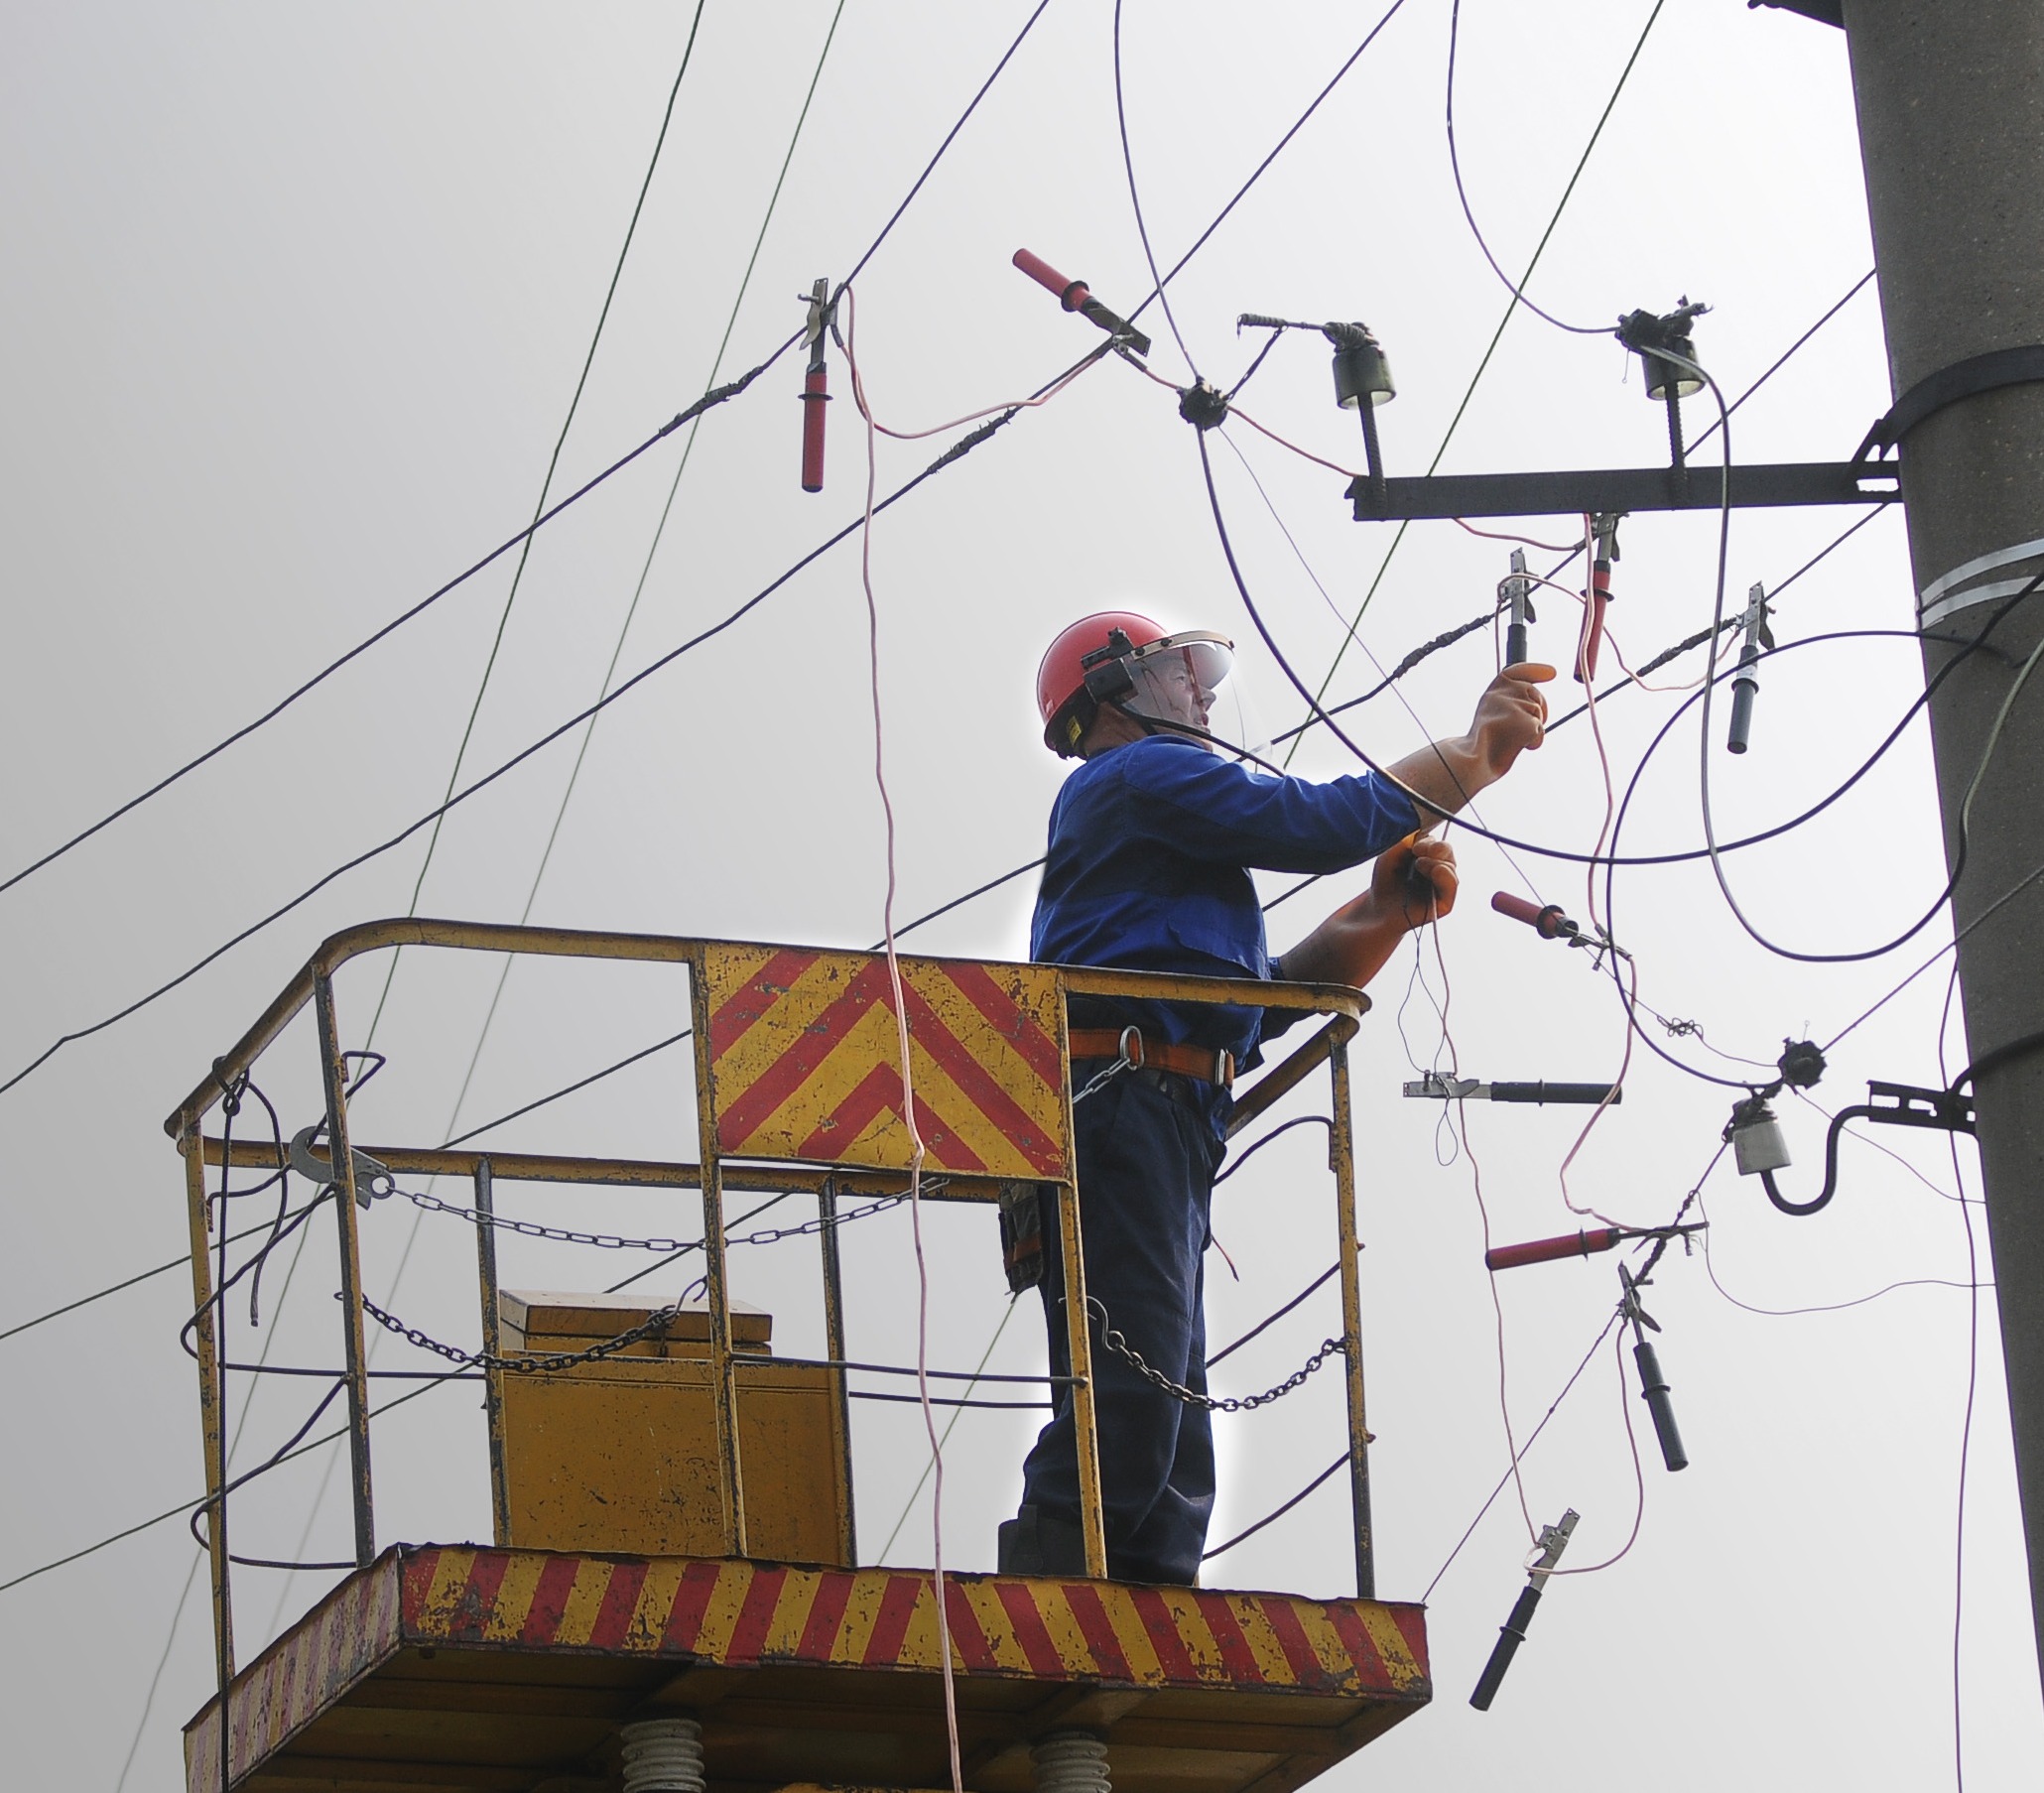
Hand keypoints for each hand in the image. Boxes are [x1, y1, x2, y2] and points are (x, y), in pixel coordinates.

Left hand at [1371, 833, 1458, 927]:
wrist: (1378, 909)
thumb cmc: (1385, 882)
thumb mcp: (1389, 857)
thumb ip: (1404, 844)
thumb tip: (1419, 834)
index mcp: (1428, 857)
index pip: (1436, 842)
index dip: (1429, 841)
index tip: (1414, 845)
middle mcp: (1438, 870)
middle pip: (1448, 852)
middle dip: (1437, 847)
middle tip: (1418, 850)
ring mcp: (1442, 886)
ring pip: (1451, 866)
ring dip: (1436, 861)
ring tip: (1418, 864)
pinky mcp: (1444, 903)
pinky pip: (1452, 885)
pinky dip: (1446, 875)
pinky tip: (1436, 870)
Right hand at [1466, 662, 1552, 781]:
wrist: (1472, 761)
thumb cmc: (1482, 743)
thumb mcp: (1492, 714)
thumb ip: (1510, 703)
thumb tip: (1535, 706)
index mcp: (1493, 690)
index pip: (1517, 671)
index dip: (1536, 670)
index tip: (1552, 673)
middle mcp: (1503, 693)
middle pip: (1535, 694)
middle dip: (1540, 709)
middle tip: (1527, 728)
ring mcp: (1515, 705)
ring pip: (1539, 715)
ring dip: (1532, 730)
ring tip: (1511, 740)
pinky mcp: (1526, 721)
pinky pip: (1540, 731)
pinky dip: (1533, 743)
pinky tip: (1517, 747)